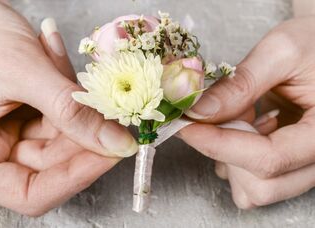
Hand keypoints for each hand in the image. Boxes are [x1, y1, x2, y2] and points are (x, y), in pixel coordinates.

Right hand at [0, 0, 136, 215]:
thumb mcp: (21, 73)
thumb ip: (71, 111)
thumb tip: (117, 143)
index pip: (33, 193)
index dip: (75, 177)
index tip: (113, 153)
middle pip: (56, 164)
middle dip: (88, 136)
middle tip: (115, 114)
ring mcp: (15, 131)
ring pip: (66, 136)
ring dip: (80, 105)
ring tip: (72, 71)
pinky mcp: (31, 110)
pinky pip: (63, 111)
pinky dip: (70, 88)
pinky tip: (57, 57)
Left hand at [179, 16, 314, 207]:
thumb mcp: (281, 52)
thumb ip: (240, 84)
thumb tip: (198, 112)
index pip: (268, 159)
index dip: (218, 145)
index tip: (183, 126)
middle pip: (262, 187)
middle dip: (224, 152)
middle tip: (212, 116)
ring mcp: (307, 166)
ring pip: (256, 190)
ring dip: (230, 158)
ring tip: (238, 117)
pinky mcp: (291, 164)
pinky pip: (255, 181)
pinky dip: (236, 158)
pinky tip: (244, 127)